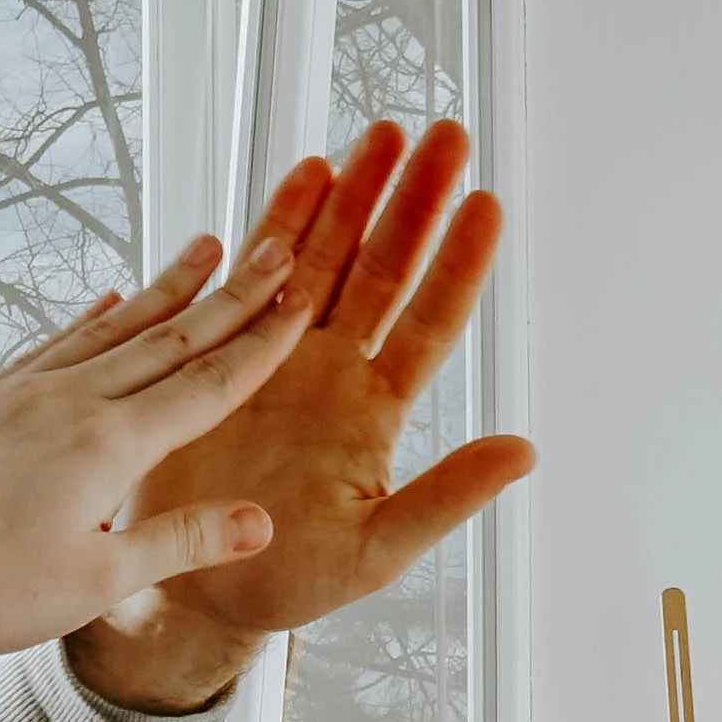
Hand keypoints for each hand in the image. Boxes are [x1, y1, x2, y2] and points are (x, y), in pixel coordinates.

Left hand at [0, 227, 308, 658]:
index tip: (302, 302)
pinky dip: (90, 318)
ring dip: (166, 289)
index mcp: (107, 444)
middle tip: (277, 250)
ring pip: (113, 326)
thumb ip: (178, 541)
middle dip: (232, 295)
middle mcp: (69, 401)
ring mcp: (24, 393)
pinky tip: (105, 302)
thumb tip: (257, 522)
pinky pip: (54, 342)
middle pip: (169, 337)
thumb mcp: (93, 581)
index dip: (262, 343)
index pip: (207, 384)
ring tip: (205, 249)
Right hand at [66, 124, 531, 715]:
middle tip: (445, 135)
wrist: (196, 588)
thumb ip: (446, 497)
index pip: (430, 322)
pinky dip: (280, 223)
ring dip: (355, 195)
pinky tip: (305, 172)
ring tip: (382, 134)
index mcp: (375, 413)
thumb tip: (525, 451)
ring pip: (328, 258)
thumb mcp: (377, 551)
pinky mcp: (227, 353)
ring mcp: (282, 356)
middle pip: (385, 269)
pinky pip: (258, 275)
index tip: (485, 205)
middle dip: (413, 201)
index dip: (458, 264)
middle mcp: (335, 372)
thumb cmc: (289, 580)